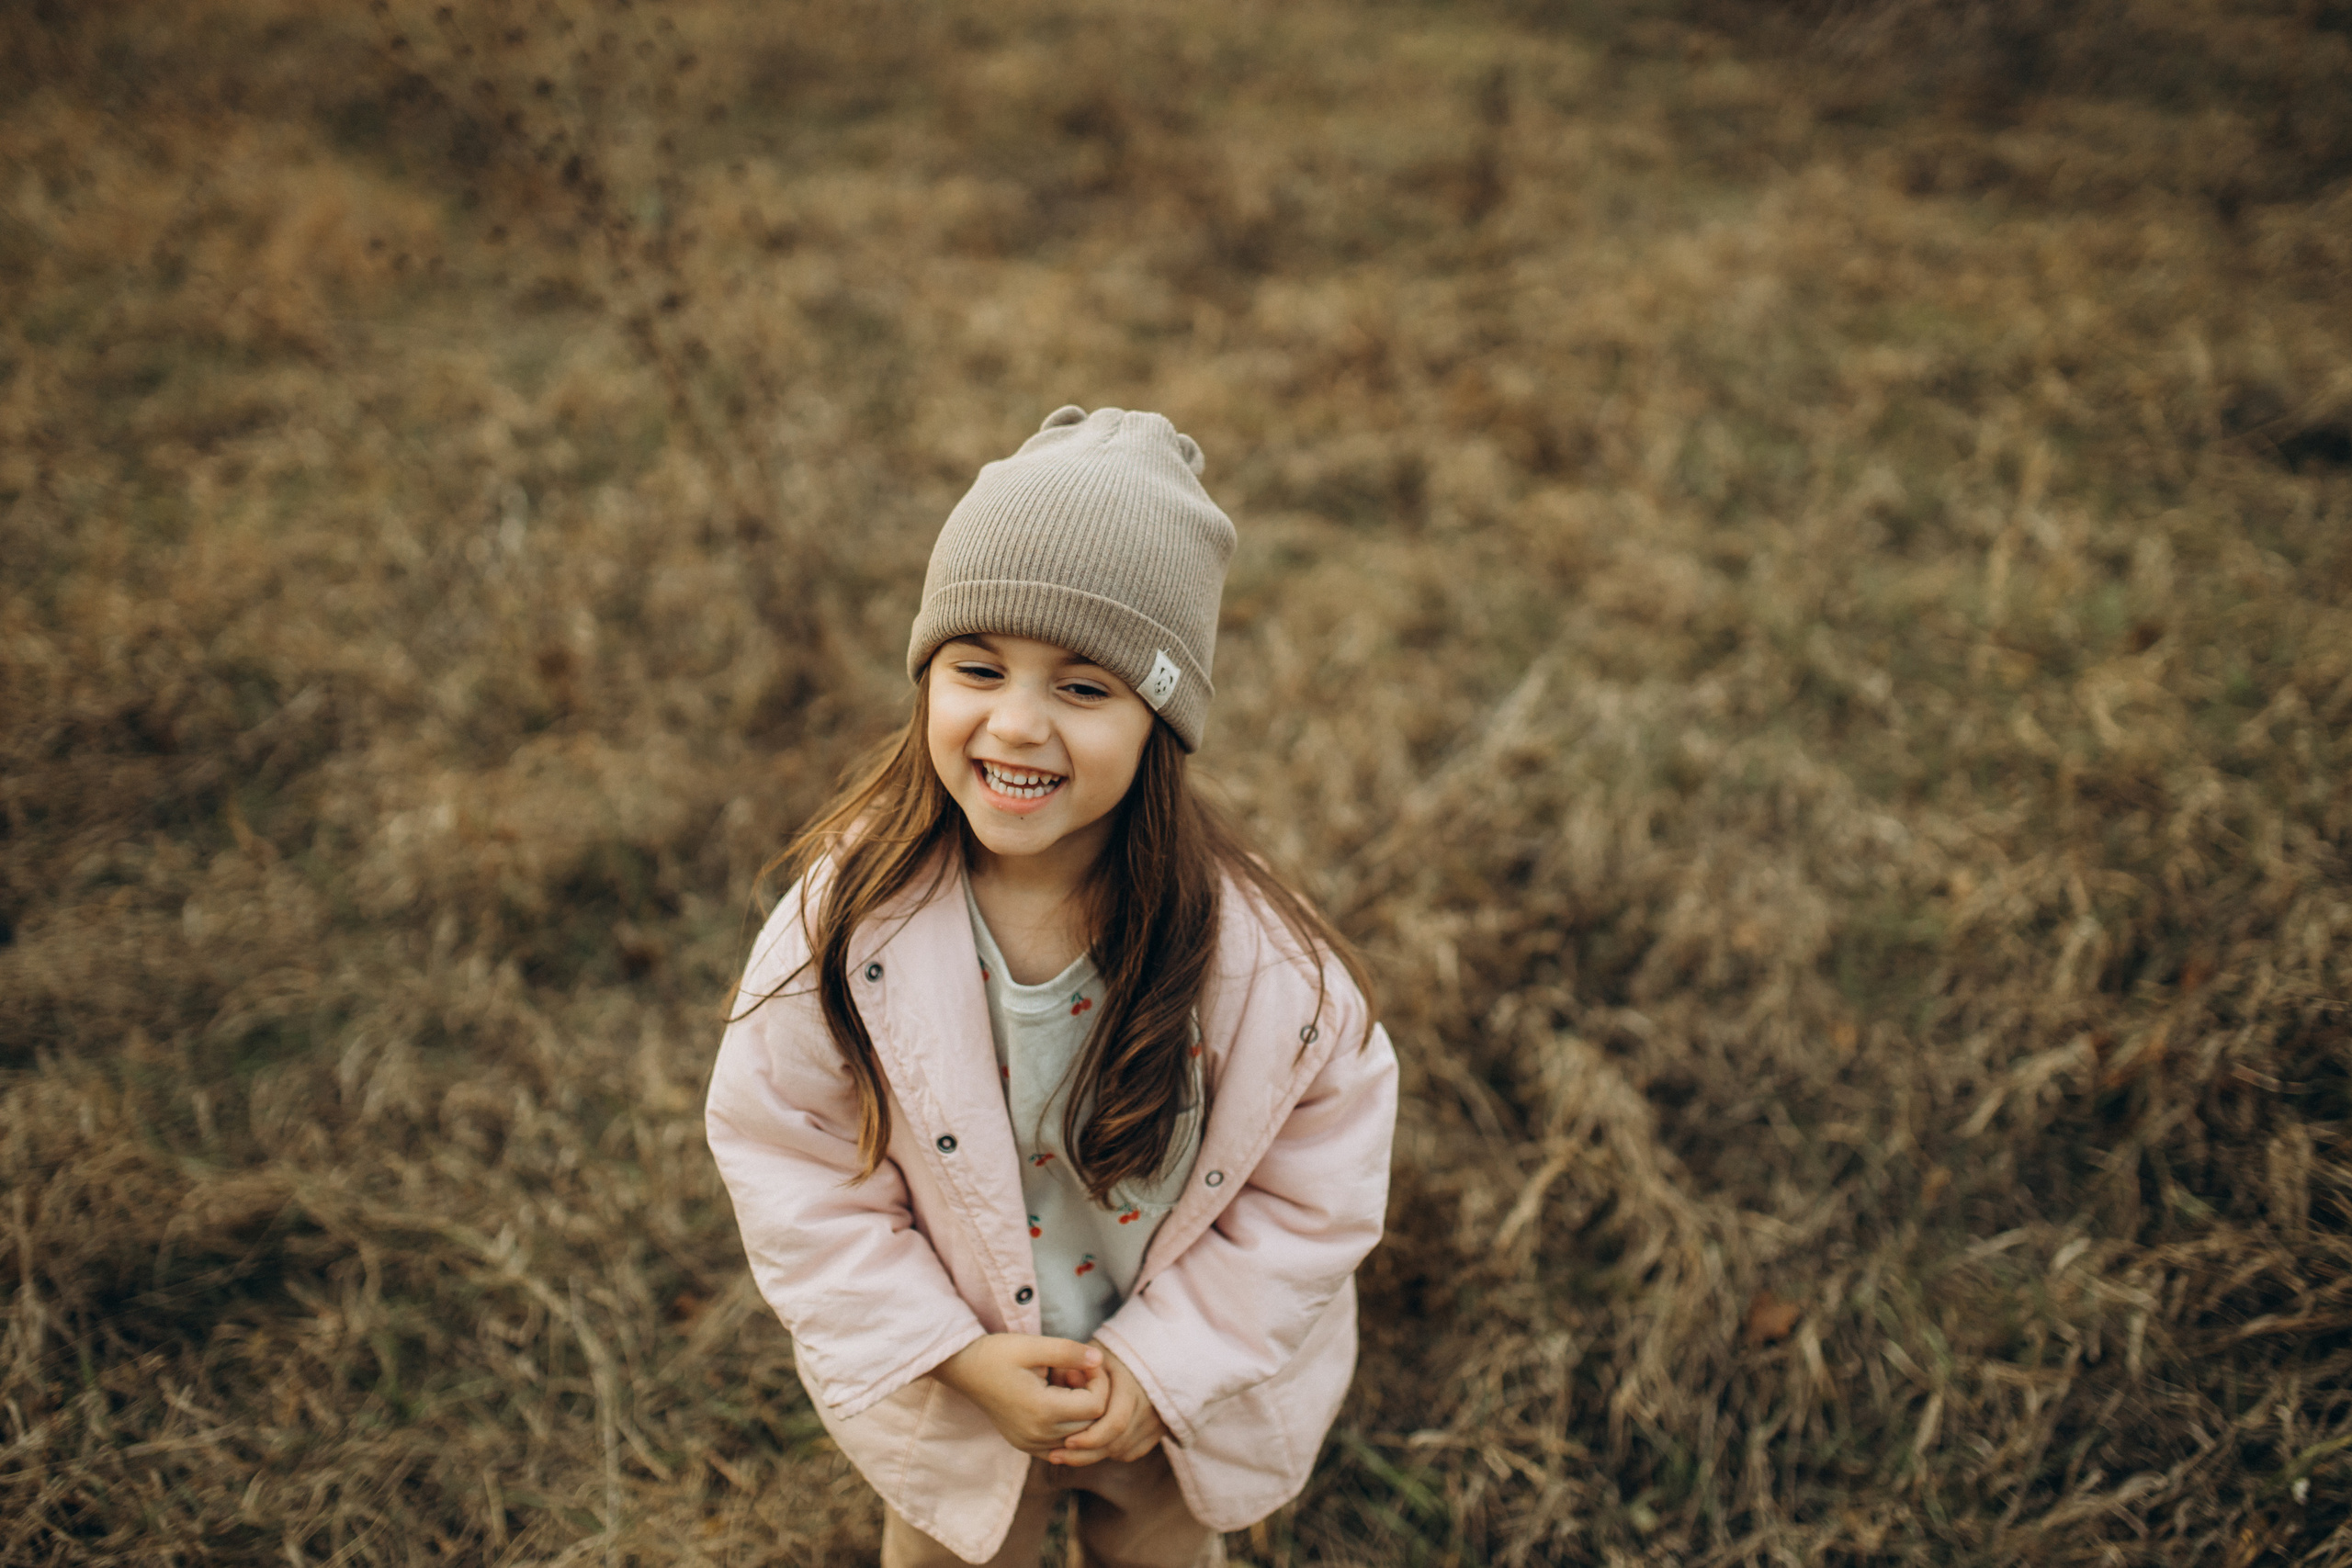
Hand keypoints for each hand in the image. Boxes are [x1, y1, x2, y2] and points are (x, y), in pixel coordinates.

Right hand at [932, 1335, 1108, 1456]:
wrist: (964, 1369)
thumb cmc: (998, 1353)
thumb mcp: (1033, 1345)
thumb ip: (1069, 1352)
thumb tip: (1100, 1360)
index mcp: (1042, 1411)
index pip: (1096, 1407)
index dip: (1099, 1383)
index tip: (1084, 1364)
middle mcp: (1038, 1435)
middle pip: (1091, 1424)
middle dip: (1091, 1396)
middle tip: (1072, 1371)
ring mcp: (1030, 1444)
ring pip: (1079, 1436)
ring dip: (1080, 1411)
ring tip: (1062, 1384)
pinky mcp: (1025, 1446)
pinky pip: (1062, 1444)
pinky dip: (1068, 1425)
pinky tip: (1055, 1399)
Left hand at [1048, 1344, 1164, 1465]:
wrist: (1154, 1356)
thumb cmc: (1113, 1355)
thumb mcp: (1092, 1356)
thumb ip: (1076, 1365)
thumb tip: (1064, 1380)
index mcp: (1132, 1384)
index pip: (1114, 1423)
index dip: (1090, 1438)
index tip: (1065, 1442)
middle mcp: (1149, 1404)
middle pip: (1117, 1442)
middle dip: (1086, 1454)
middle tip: (1057, 1455)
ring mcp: (1157, 1419)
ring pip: (1123, 1450)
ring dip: (1096, 1455)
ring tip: (1069, 1453)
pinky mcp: (1159, 1430)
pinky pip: (1133, 1452)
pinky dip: (1111, 1453)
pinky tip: (1093, 1447)